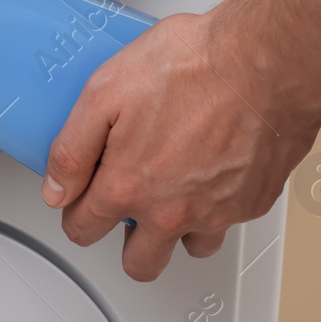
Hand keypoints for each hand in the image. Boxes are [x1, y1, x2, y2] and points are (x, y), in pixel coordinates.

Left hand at [42, 6, 320, 280]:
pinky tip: (214, 169)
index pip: (84, 230)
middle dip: (126, 242)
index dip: (76, 215)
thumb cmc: (191, 66)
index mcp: (128, 187)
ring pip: (191, 247)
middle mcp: (172, 211)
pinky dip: (219, 204)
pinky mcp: (255, 200)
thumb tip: (56, 189)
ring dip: (179, 229)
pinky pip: (230, 220)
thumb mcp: (103, 93)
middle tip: (127, 211)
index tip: (81, 201)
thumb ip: (71, 149)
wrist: (264, 59)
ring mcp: (217, 211)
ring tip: (173, 192)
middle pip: (140, 262)